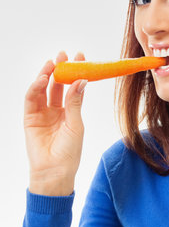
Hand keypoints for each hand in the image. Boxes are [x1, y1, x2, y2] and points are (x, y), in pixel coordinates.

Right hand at [24, 51, 86, 195]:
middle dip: (60, 69)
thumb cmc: (69, 150)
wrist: (54, 171)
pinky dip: (35, 87)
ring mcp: (43, 113)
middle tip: (63, 54)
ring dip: (47, 75)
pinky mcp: (30, 118)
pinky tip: (43, 78)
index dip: (76, 72)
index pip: (74, 87)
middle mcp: (56, 109)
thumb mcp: (75, 123)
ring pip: (44, 89)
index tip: (81, 56)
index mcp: (71, 111)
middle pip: (57, 85)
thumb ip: (75, 102)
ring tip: (52, 62)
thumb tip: (81, 80)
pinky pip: (32, 99)